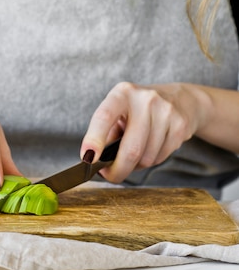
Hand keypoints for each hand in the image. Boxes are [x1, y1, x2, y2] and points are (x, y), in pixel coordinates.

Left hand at [80, 82, 205, 182]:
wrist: (181, 99)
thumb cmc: (138, 110)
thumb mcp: (118, 112)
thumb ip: (106, 134)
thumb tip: (95, 161)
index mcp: (122, 93)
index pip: (104, 117)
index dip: (94, 139)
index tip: (88, 159)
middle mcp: (145, 99)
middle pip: (130, 149)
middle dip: (118, 170)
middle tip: (111, 176)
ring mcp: (166, 112)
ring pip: (146, 158)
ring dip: (136, 165)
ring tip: (134, 153)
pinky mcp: (181, 126)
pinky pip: (160, 158)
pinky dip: (151, 161)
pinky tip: (151, 148)